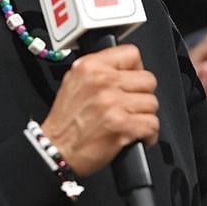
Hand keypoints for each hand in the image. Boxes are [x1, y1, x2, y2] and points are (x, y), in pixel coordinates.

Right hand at [41, 44, 158, 176]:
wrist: (54, 151)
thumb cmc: (64, 123)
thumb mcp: (74, 82)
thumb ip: (99, 71)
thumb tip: (125, 69)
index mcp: (90, 67)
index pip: (131, 54)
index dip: (136, 70)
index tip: (133, 82)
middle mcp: (102, 81)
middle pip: (147, 80)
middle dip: (143, 95)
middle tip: (131, 106)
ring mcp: (112, 103)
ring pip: (152, 103)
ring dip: (145, 116)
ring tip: (132, 122)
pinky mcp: (122, 125)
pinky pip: (152, 124)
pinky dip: (149, 134)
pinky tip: (137, 136)